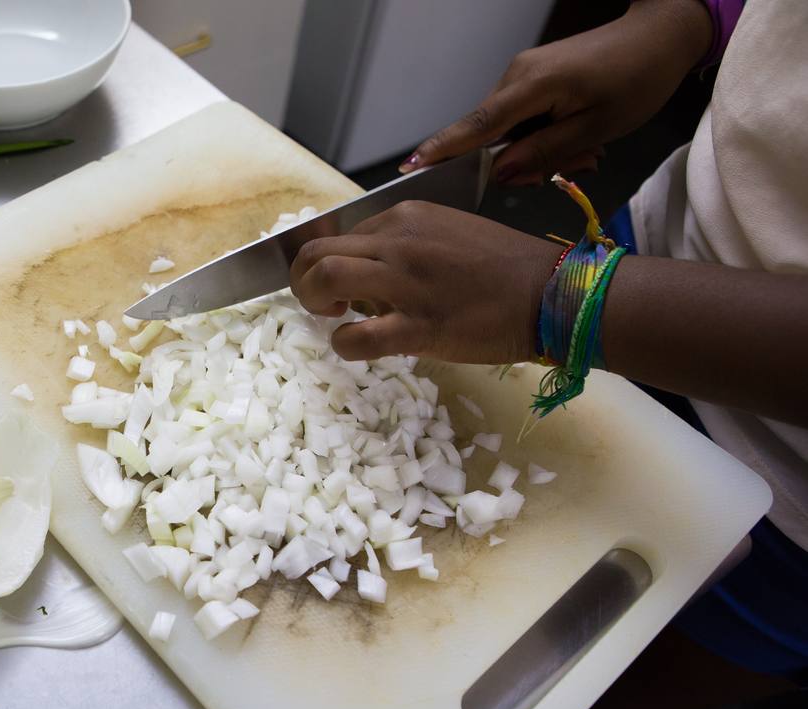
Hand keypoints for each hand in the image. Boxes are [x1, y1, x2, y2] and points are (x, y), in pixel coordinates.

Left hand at [290, 201, 562, 363]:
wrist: (553, 294)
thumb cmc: (506, 270)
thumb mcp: (448, 236)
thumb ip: (404, 248)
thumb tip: (365, 278)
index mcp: (406, 216)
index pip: (342, 233)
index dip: (329, 261)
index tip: (342, 285)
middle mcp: (400, 241)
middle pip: (317, 251)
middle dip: (303, 280)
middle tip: (322, 303)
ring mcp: (408, 282)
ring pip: (325, 277)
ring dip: (312, 301)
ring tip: (333, 317)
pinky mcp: (420, 326)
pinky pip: (358, 336)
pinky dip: (343, 344)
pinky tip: (355, 345)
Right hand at [402, 0, 711, 184]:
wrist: (660, 36)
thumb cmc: (637, 78)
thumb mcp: (596, 128)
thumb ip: (544, 153)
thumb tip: (500, 172)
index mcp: (530, 86)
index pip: (475, 127)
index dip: (442, 151)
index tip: (410, 169)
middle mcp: (516, 76)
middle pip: (491, 137)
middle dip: (522, 163)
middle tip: (578, 167)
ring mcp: (522, 76)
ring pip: (509, 132)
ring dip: (539, 152)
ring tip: (587, 152)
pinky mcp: (532, 80)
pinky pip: (522, 120)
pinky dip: (544, 137)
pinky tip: (577, 140)